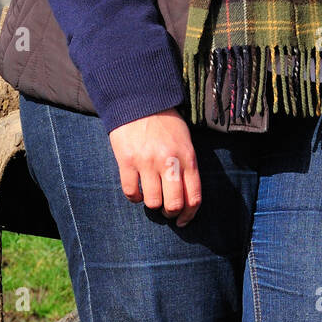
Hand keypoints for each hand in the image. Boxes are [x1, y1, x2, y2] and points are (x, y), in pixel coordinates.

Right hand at [109, 108, 201, 226]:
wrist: (140, 101)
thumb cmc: (165, 123)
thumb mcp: (185, 141)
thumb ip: (187, 166)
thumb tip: (187, 196)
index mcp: (187, 157)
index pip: (194, 196)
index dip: (190, 214)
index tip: (183, 220)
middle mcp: (169, 162)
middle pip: (174, 204)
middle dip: (171, 213)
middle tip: (166, 210)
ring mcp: (147, 162)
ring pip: (152, 202)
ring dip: (152, 205)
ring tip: (151, 198)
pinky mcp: (127, 161)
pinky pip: (131, 192)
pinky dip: (134, 197)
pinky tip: (137, 192)